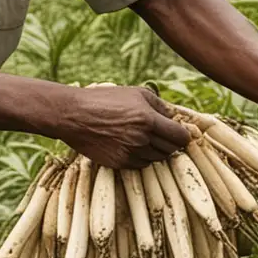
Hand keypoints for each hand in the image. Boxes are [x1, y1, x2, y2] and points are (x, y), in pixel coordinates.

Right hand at [55, 85, 190, 168]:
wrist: (73, 115)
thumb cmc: (104, 99)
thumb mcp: (136, 93)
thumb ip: (160, 105)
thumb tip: (174, 117)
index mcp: (148, 119)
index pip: (180, 137)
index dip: (183, 135)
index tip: (179, 133)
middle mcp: (141, 139)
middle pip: (171, 150)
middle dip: (170, 143)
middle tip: (162, 135)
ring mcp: (130, 153)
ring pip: (157, 159)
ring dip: (155, 150)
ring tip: (144, 138)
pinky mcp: (119, 163)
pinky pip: (141, 164)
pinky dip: (141, 157)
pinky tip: (131, 144)